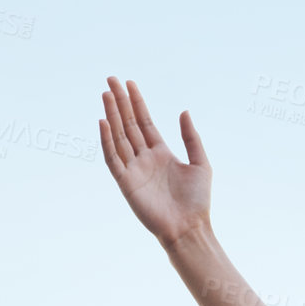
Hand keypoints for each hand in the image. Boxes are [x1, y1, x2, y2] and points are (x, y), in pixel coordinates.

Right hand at [99, 76, 212, 248]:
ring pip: (118, 136)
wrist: (190, 226)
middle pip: (128, 124)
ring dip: (112, 115)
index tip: (129, 83)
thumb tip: (183, 111)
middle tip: (110, 80)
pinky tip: (103, 122)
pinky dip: (107, 140)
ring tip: (106, 94)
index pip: (144, 122)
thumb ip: (191, 137)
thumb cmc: (197, 199)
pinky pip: (113, 158)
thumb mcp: (200, 163)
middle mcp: (144, 158)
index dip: (137, 103)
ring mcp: (133, 169)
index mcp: (161, 152)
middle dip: (120, 102)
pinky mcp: (125, 182)